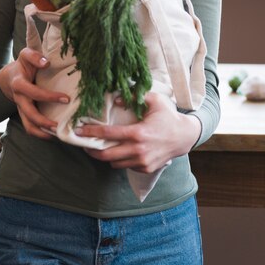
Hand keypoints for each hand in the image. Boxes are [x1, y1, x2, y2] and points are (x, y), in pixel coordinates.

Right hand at [0, 47, 69, 139]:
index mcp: (19, 84)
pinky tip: (54, 134)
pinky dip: (41, 133)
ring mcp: (21, 108)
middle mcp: (19, 98)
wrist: (10, 77)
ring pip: (28, 125)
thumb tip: (46, 63)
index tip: (66, 98)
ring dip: (42, 131)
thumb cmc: (23, 64)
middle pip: (29, 113)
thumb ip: (34, 56)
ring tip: (58, 133)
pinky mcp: (25, 114)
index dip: (49, 97)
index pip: (33, 92)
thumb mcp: (26, 55)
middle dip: (45, 120)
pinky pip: (30, 127)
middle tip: (61, 124)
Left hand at [75, 92, 201, 172]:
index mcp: (138, 133)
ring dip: (106, 157)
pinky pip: (126, 167)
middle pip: (106, 155)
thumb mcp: (155, 100)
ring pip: (115, 163)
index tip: (79, 131)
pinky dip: (121, 161)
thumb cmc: (168, 116)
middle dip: (91, 151)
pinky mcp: (146, 168)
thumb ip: (135, 96)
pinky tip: (119, 152)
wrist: (184, 136)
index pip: (108, 134)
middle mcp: (138, 150)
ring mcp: (142, 162)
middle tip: (84, 145)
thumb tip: (115, 100)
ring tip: (100, 148)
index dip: (91, 133)